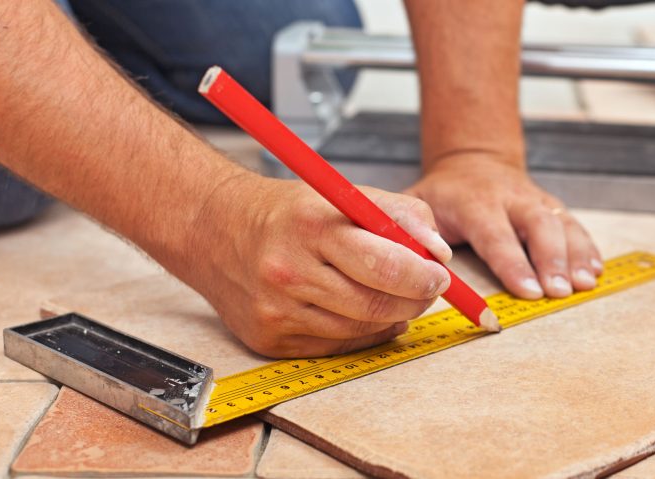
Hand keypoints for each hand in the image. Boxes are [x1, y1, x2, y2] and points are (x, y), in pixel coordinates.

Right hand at [184, 173, 452, 357]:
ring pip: (360, 330)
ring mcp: (277, 310)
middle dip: (415, 299)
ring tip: (393, 295)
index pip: (383, 263)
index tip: (440, 276)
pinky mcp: (269, 339)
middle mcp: (289, 270)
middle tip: (427, 288)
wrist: (214, 229)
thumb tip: (439, 254)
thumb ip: (402, 215)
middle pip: (375, 304)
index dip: (422, 276)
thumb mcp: (345, 194)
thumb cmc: (289, 212)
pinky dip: (361, 332)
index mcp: (312, 226)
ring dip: (390, 317)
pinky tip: (364, 313)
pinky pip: (336, 346)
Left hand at [406, 154, 601, 299]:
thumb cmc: (444, 194)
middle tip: (559, 291)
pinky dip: (587, 248)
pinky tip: (595, 271)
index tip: (528, 290)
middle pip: (539, 225)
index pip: (496, 234)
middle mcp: (510, 198)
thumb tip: (419, 262)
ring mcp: (535, 200)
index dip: (513, 263)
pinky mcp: (552, 206)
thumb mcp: (417, 203)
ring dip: (576, 255)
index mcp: (475, 201)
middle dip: (552, 259)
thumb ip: (413, 230)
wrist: (473, 161)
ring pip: (561, 224)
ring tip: (583, 284)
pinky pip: (574, 225)